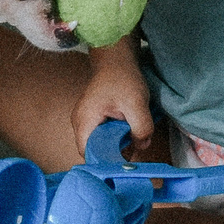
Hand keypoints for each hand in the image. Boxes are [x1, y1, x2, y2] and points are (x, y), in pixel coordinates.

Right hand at [72, 42, 153, 160]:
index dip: (105, 161)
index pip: (89, 154)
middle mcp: (81, 123)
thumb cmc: (122, 78)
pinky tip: (131, 132)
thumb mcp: (136, 103)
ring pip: (101, 143)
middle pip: (95, 150)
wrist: (116, 58)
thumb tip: (142, 146)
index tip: (124, 164)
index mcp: (84, 122)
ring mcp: (87, 120)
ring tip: (135, 140)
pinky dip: (117, 136)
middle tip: (134, 153)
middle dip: (115, 154)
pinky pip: (104, 134)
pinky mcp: (95, 117)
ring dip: (118, 144)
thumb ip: (141, 128)